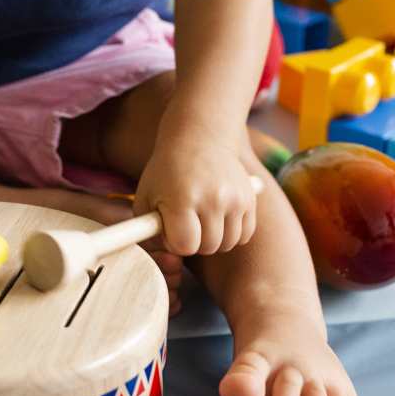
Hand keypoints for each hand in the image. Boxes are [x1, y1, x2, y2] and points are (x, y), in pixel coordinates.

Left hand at [134, 122, 257, 256]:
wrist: (199, 138)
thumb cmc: (166, 172)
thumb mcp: (145, 196)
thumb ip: (147, 231)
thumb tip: (164, 257)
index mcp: (183, 198)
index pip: (185, 245)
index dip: (175, 242)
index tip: (171, 227)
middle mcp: (213, 198)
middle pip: (208, 247)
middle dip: (194, 242)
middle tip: (186, 223)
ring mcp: (235, 199)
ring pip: (227, 244)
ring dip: (214, 239)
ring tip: (201, 220)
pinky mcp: (249, 199)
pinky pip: (244, 235)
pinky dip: (232, 233)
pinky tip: (219, 219)